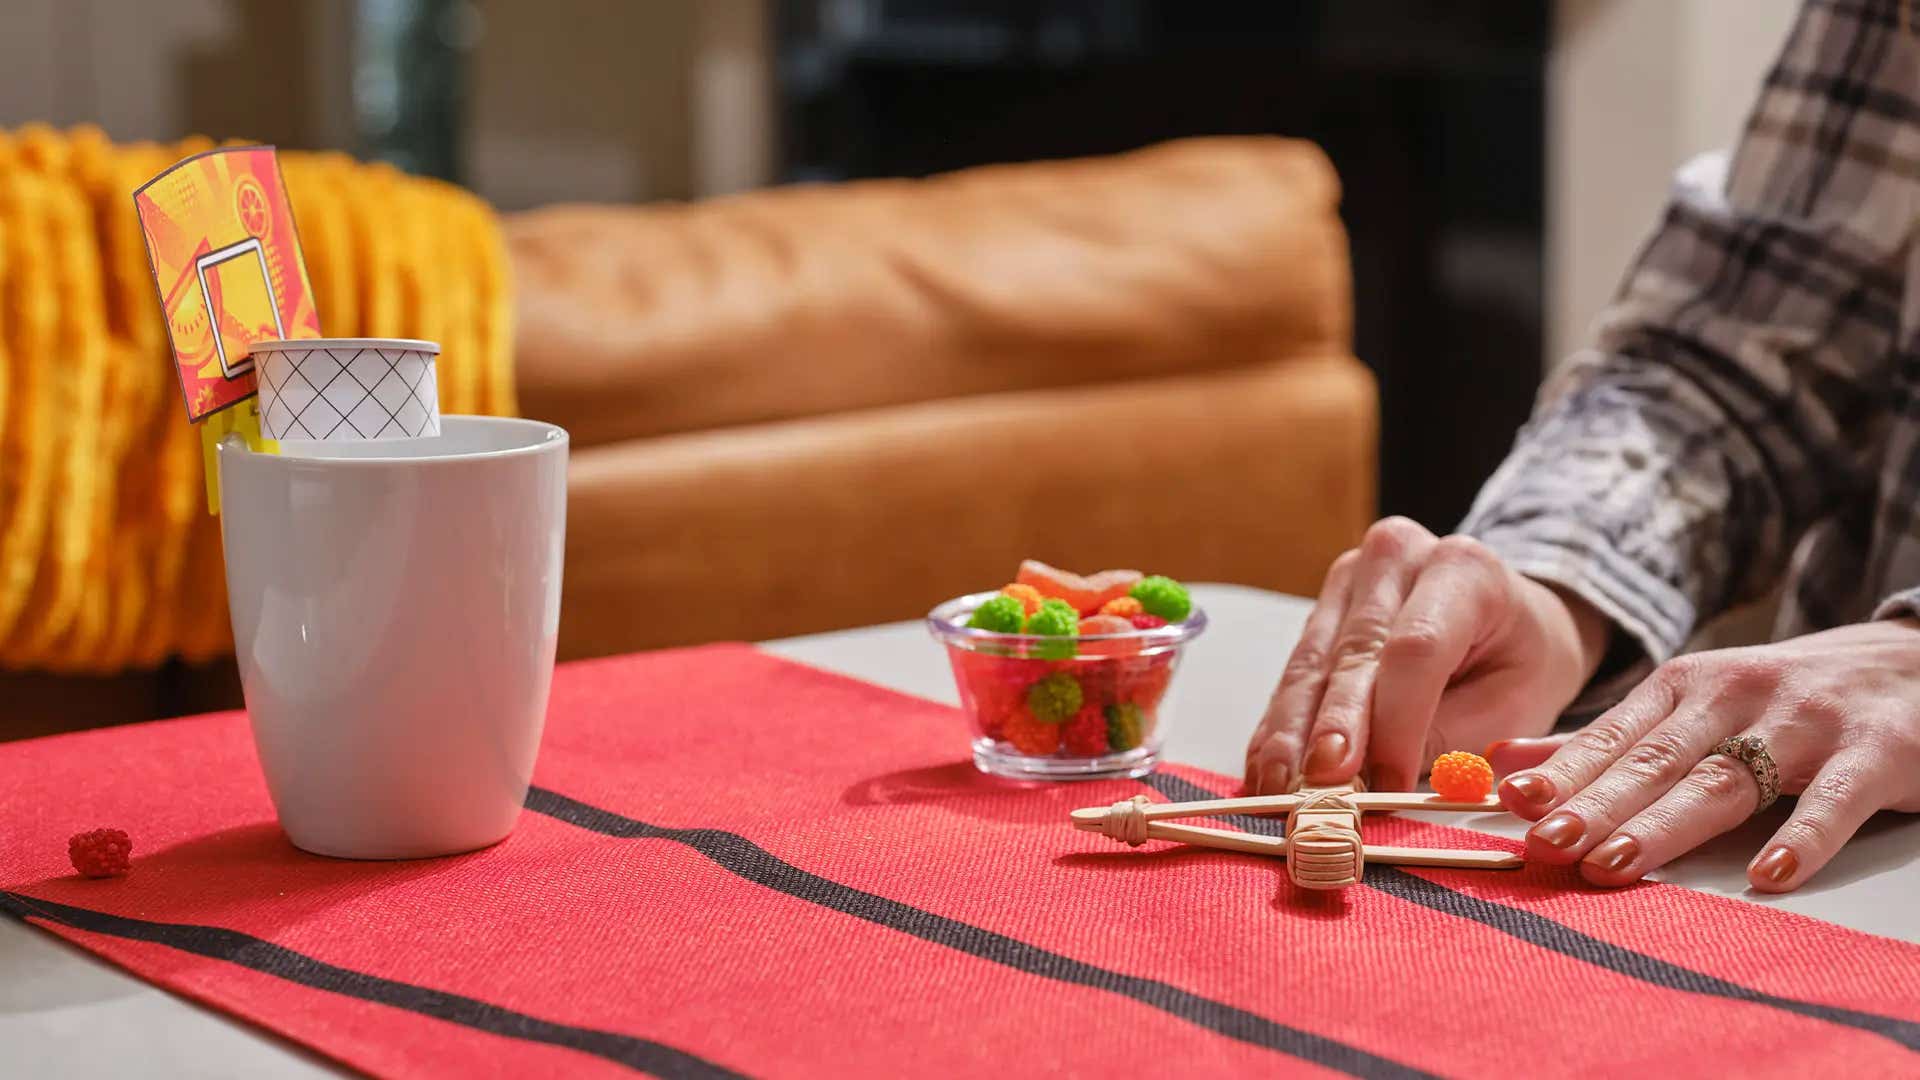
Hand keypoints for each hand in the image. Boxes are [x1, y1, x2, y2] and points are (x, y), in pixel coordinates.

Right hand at [1245, 517, 1610, 794]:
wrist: (1512, 620)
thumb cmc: (1520, 662)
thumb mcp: (1514, 702)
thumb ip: (1448, 734)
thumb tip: (1378, 778)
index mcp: (1465, 568)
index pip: (1417, 647)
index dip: (1396, 720)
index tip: (1387, 783)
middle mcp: (1396, 558)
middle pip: (1355, 652)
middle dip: (1332, 727)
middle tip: (1317, 785)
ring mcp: (1350, 579)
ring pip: (1313, 663)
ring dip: (1293, 731)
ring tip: (1278, 787)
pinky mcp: (1322, 609)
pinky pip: (1297, 672)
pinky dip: (1283, 724)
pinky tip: (1267, 766)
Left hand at [1497, 619, 1919, 891]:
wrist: (1915, 662)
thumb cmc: (1790, 697)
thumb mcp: (1699, 701)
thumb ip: (1610, 738)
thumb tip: (1508, 762)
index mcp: (1687, 685)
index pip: (1615, 736)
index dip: (1564, 771)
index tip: (1515, 805)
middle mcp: (1737, 695)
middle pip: (1656, 759)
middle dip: (1597, 803)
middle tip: (1547, 843)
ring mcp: (1806, 722)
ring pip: (1725, 780)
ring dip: (1665, 825)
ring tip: (1613, 865)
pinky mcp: (1876, 751)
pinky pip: (1835, 800)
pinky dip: (1803, 837)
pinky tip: (1769, 876)